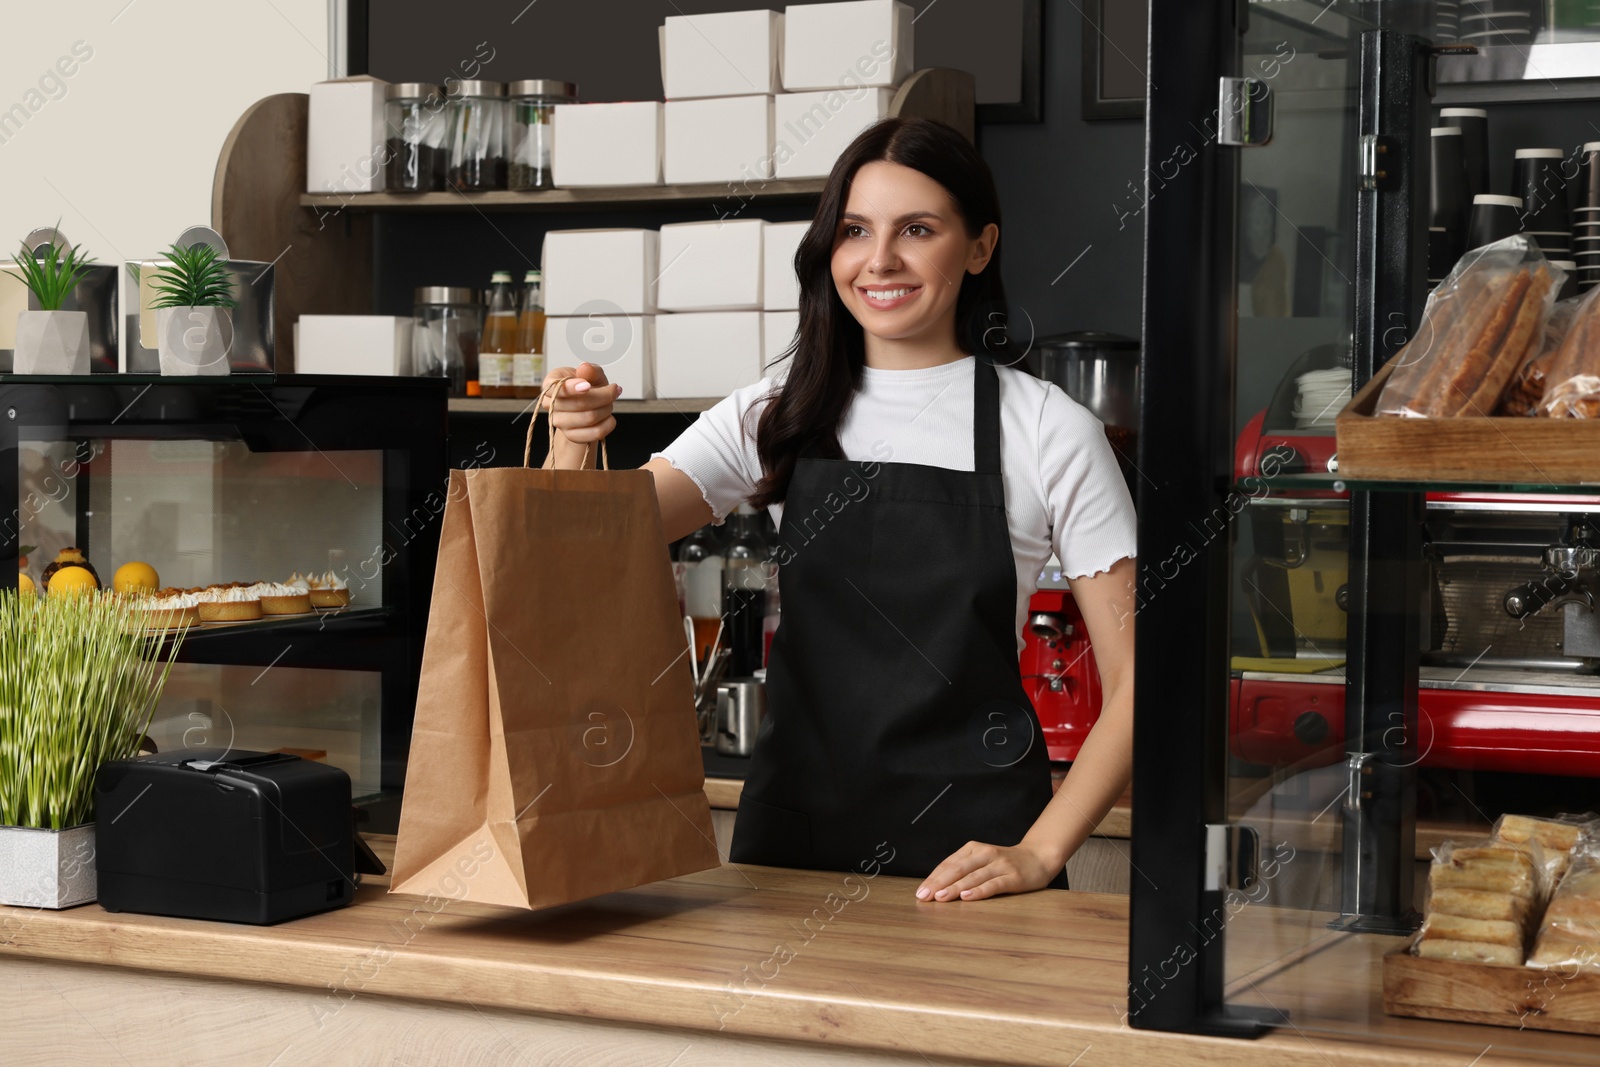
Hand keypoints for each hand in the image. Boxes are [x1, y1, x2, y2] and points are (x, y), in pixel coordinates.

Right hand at [543, 362, 620, 468]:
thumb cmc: (588, 387)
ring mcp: (560, 423)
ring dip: (607, 409)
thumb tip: (584, 368)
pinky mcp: (572, 436)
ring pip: (590, 418)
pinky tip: (609, 416)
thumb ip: (590, 370)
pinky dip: (608, 423)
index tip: (588, 385)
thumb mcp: (592, 374)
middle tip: (613, 390)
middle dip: (603, 396)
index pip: (555, 389)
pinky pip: (596, 432)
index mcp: (550, 384)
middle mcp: (551, 405)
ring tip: (610, 403)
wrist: (587, 406)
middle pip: (580, 404)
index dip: (572, 388)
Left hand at [915, 839, 1063, 901]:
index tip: (920, 892)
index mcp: (973, 848)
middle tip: (924, 896)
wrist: (1038, 858)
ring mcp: (1000, 865)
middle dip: (939, 883)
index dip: (933, 878)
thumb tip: (936, 886)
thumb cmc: (1004, 863)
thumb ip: (963, 869)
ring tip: (940, 897)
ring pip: (973, 877)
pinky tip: (967, 897)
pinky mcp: (1013, 877)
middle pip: (957, 869)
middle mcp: (985, 854)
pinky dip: (979, 891)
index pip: (949, 863)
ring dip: (955, 887)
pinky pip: (993, 884)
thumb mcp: (981, 860)